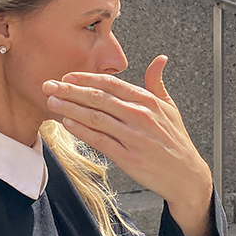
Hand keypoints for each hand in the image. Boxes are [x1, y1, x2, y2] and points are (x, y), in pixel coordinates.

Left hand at [42, 55, 212, 235]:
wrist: (186, 176)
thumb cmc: (176, 141)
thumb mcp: (170, 108)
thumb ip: (157, 83)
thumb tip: (159, 59)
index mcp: (148, 101)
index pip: (112, 84)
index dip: (87, 79)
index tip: (67, 76)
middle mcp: (140, 116)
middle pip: (99, 98)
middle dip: (70, 91)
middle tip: (49, 86)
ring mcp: (134, 137)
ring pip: (96, 118)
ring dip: (70, 109)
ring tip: (52, 102)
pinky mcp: (128, 158)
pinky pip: (100, 141)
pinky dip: (82, 131)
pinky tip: (67, 123)